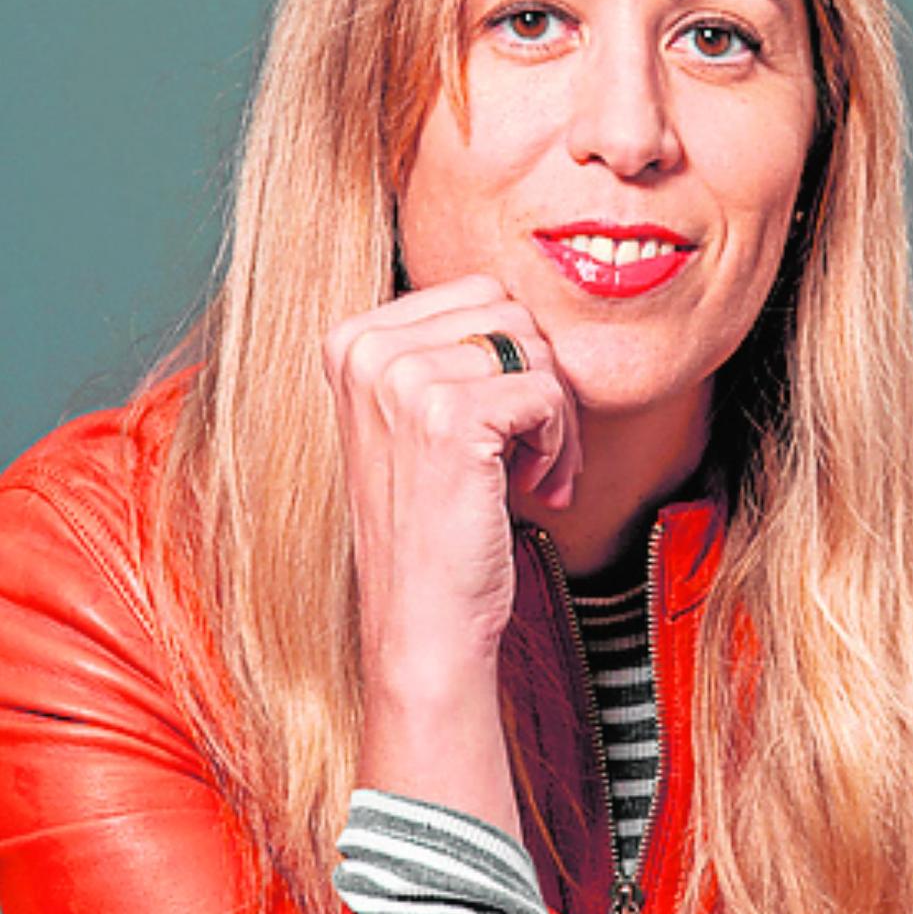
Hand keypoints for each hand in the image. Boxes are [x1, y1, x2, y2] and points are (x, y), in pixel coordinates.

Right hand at [322, 275, 579, 826]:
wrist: (423, 622)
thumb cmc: (436, 524)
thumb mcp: (421, 417)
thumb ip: (451, 350)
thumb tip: (528, 299)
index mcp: (352, 339)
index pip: (479, 291)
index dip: (515, 354)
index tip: (512, 421)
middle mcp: (366, 350)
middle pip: (512, 312)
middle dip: (544, 380)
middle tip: (539, 452)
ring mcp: (402, 381)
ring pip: (536, 350)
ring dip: (558, 415)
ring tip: (539, 472)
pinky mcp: (448, 419)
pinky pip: (547, 393)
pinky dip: (560, 443)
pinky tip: (536, 487)